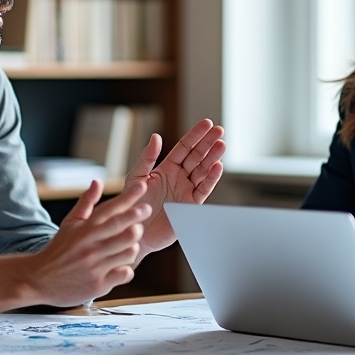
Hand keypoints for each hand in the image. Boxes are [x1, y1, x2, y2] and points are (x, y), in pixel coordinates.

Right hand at [16, 180, 150, 305]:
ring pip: (129, 251)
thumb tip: (97, 182)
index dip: (130, 196)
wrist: (37, 280)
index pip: (111, 209)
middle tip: (145, 214)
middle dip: (138, 220)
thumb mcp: (70, 224)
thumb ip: (86, 203)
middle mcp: (91, 246)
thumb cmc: (58, 250)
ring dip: (133, 246)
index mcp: (85, 229)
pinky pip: (125, 273)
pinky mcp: (98, 284)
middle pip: (125, 229)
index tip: (143, 186)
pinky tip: (119, 266)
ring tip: (128, 245)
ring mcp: (95, 266)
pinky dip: (126, 269)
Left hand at [125, 118, 225, 255]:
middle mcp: (179, 177)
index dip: (195, 135)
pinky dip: (211, 179)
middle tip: (219, 130)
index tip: (207, 123)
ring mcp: (186, 190)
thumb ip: (147, 158)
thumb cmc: (132, 205)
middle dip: (208, 143)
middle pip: (197, 156)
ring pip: (203, 170)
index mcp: (167, 168)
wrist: (134, 231)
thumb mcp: (137, 177)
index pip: (184, 147)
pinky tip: (217, 167)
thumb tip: (156, 137)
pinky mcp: (190, 205)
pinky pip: (203, 189)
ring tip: (222, 145)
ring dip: (213, 157)